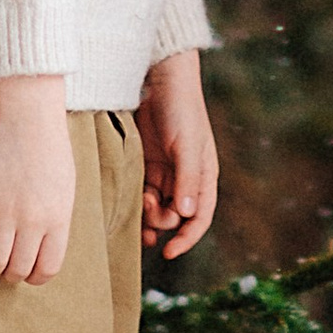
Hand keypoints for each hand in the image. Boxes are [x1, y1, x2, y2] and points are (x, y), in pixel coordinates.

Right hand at [0, 75, 75, 283]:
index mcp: (59, 218)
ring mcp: (7, 211)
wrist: (29, 115)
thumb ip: (56, 219)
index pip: (48, 268)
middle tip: (4, 269)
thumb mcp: (65, 187)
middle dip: (9, 276)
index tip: (27, 273)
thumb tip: (43, 246)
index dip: (35, 277)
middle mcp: (34, 220)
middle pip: (18, 269)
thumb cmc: (50, 148)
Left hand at [137, 48, 219, 258]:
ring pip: (156, 207)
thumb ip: (187, 180)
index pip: (200, 217)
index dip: (187, 238)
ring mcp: (165, 171)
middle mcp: (186, 178)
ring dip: (147, 214)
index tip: (169, 253)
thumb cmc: (182, 109)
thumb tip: (185, 216)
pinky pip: (141, 192)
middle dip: (161, 220)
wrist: (161, 79)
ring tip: (137, 205)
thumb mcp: (187, 145)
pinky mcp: (146, 163)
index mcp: (204, 176)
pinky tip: (128, 203)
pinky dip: (135, 202)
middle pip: (174, 216)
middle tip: (146, 205)